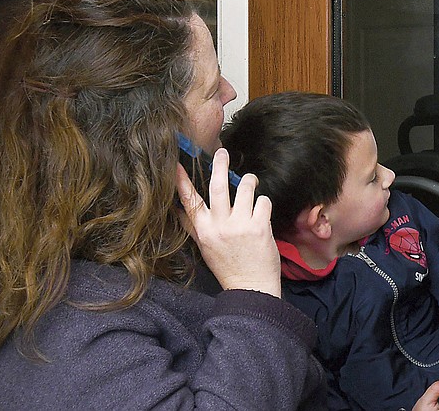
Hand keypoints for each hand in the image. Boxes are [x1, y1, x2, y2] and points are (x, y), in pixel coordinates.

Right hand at [175, 148, 281, 296]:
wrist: (250, 287)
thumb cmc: (228, 266)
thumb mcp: (205, 247)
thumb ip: (193, 226)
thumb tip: (177, 209)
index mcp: (204, 230)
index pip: (189, 201)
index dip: (182, 181)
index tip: (175, 164)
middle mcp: (219, 226)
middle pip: (217, 187)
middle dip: (220, 165)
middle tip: (222, 152)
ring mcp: (239, 225)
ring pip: (244, 188)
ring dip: (249, 181)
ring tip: (250, 182)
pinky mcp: (259, 226)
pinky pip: (262, 201)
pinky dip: (263, 202)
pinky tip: (261, 211)